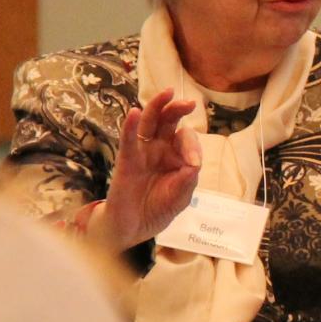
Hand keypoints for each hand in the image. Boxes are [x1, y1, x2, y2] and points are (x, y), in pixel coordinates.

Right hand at [100, 87, 201, 250]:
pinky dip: (130, 126)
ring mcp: (142, 153)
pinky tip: (135, 113)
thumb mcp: (180, 198)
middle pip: (168, 122)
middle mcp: (159, 149)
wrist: (134, 228)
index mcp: (176, 156)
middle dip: (178, 109)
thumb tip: (193, 163)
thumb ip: (187, 181)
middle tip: (188, 103)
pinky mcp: (127, 161)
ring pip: (149, 123)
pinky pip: (128, 141)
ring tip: (166, 93)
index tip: (192, 163)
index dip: (191, 146)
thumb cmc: (158, 209)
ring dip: (157, 107)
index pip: (186, 140)